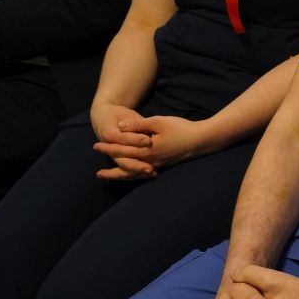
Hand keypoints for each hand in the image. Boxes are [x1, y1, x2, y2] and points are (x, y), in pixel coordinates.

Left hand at [93, 113, 214, 181]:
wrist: (201, 141)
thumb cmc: (181, 129)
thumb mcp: (158, 122)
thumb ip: (138, 125)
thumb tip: (120, 126)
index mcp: (146, 150)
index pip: (123, 150)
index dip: (109, 147)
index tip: (96, 145)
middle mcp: (149, 162)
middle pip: (125, 166)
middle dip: (110, 164)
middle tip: (97, 168)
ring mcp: (156, 166)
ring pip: (133, 174)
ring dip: (119, 175)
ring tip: (106, 177)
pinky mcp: (162, 166)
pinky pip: (142, 175)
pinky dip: (133, 176)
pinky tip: (129, 176)